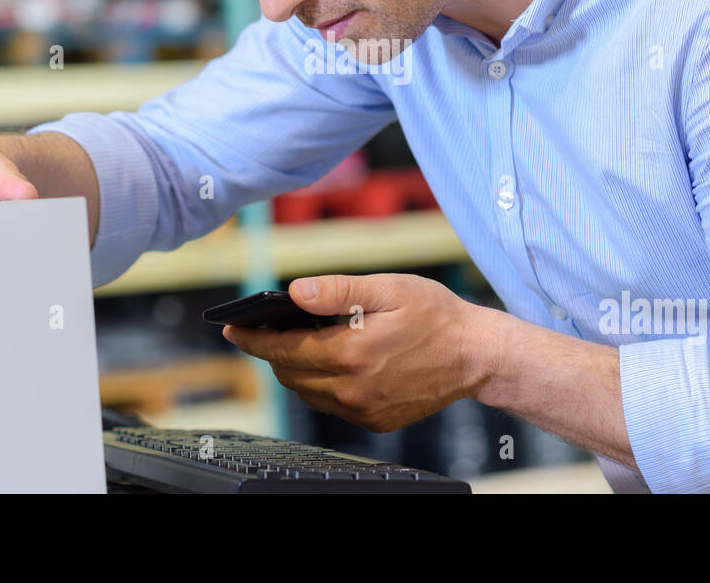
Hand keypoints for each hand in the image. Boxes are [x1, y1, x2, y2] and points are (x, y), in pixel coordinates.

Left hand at [223, 273, 498, 432]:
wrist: (477, 356)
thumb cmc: (436, 315)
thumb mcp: (389, 288)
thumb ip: (338, 291)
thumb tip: (295, 292)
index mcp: (351, 353)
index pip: (284, 348)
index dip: (253, 338)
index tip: (232, 329)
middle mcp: (353, 388)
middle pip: (290, 372)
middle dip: (271, 350)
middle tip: (263, 329)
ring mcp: (364, 409)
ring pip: (308, 391)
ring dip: (295, 368)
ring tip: (296, 341)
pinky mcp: (376, 420)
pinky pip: (332, 404)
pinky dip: (321, 383)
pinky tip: (331, 361)